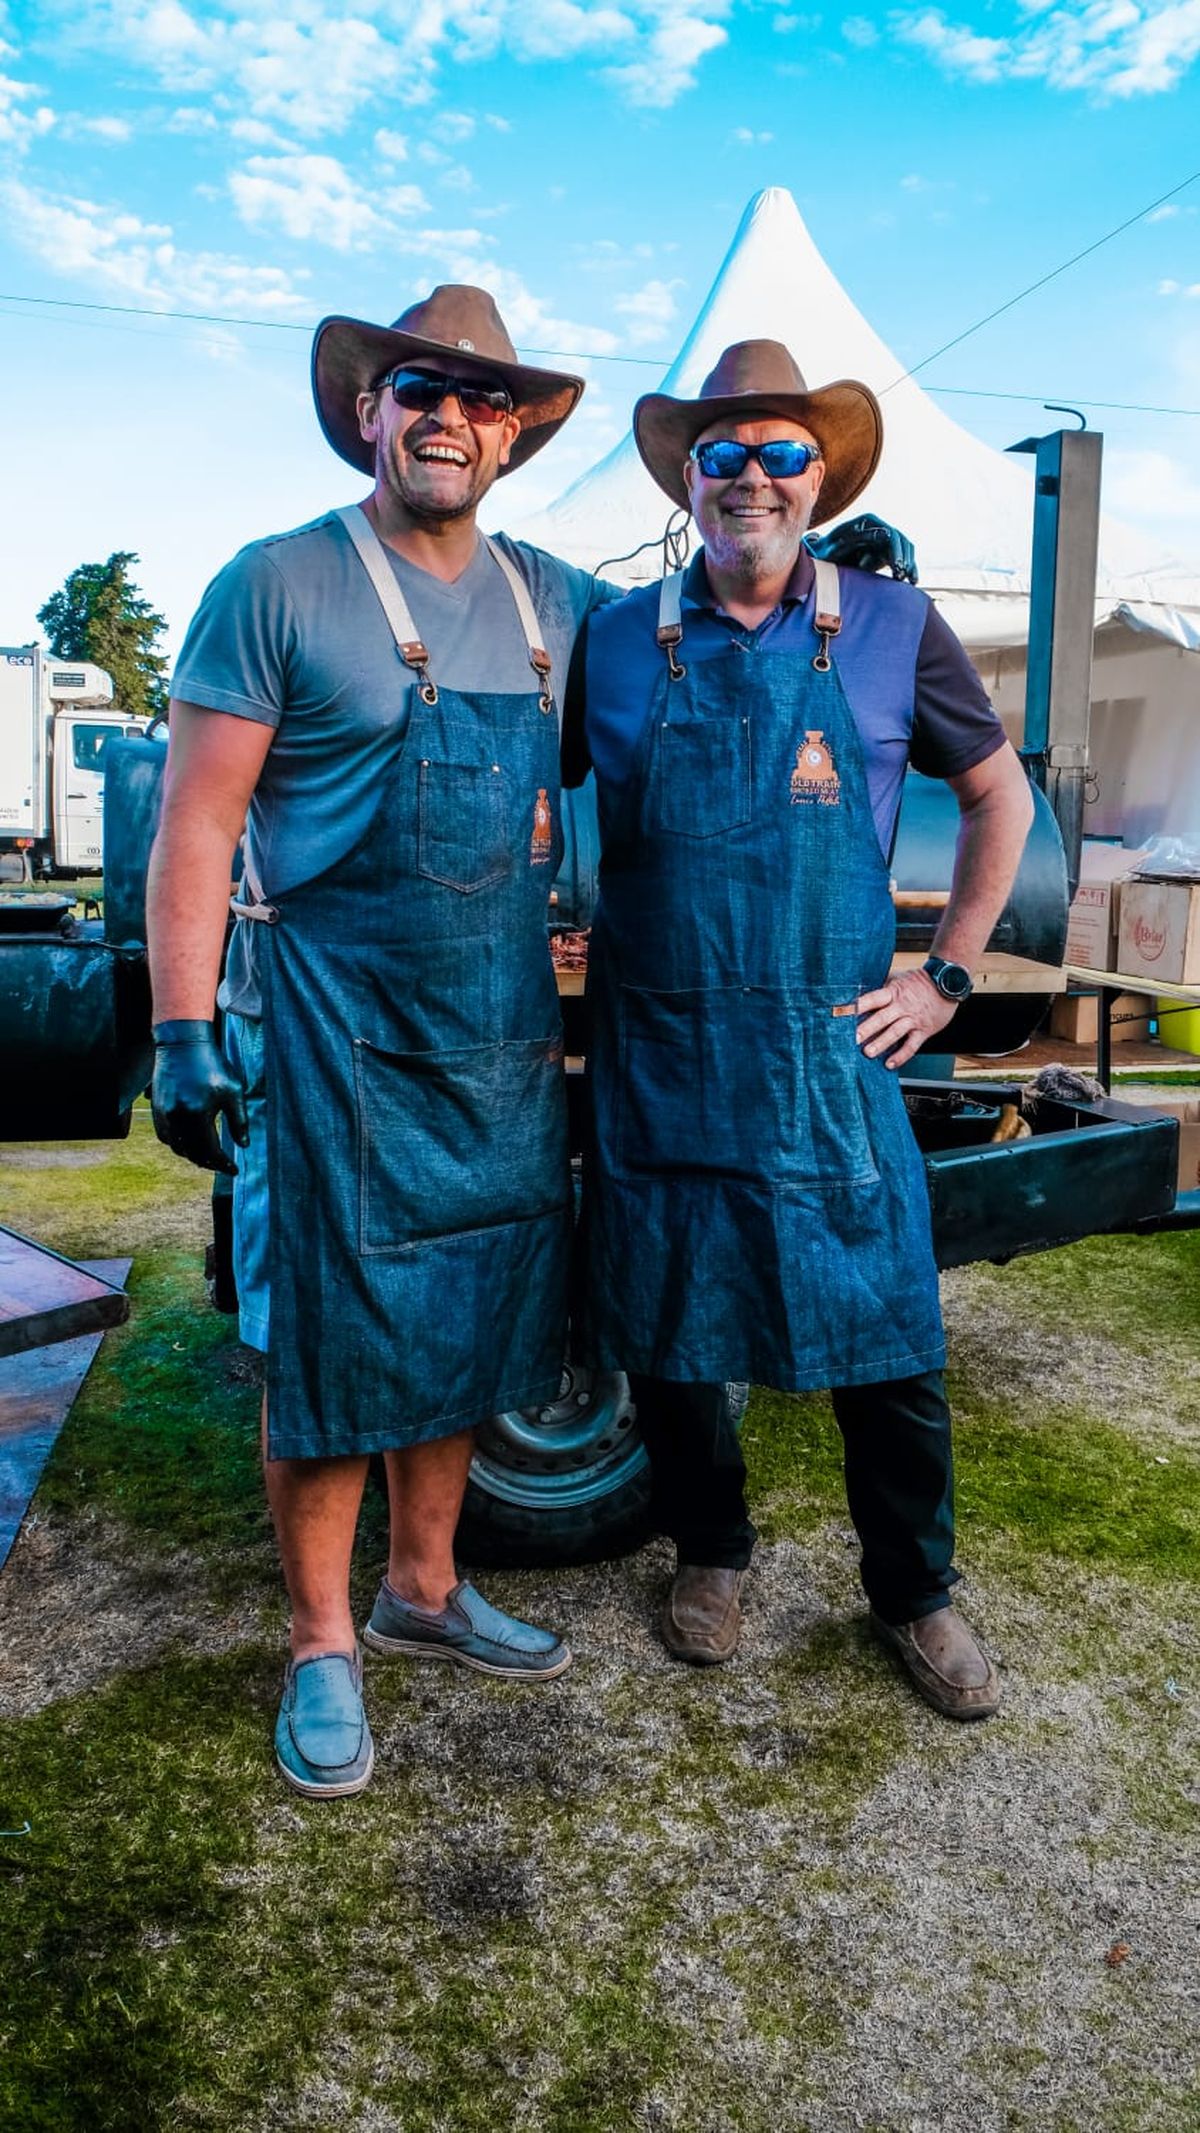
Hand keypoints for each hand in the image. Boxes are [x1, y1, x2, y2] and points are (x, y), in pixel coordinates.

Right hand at [151, 1020, 248, 1173]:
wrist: (182, 1043)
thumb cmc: (211, 1064)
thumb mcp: (232, 1091)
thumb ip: (239, 1121)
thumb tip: (243, 1146)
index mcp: (197, 1114)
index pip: (209, 1151)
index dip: (222, 1164)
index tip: (234, 1170)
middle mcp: (176, 1118)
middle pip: (192, 1154)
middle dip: (209, 1163)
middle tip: (222, 1165)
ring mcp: (163, 1114)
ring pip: (177, 1148)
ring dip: (193, 1155)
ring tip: (209, 1156)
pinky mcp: (157, 1109)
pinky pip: (166, 1137)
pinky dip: (178, 1144)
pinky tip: (190, 1141)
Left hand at [808, 514, 918, 584]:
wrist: (822, 558)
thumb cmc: (827, 550)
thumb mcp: (840, 544)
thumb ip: (861, 538)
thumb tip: (886, 534)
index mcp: (868, 521)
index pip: (890, 534)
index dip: (896, 551)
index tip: (897, 567)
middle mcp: (878, 527)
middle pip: (901, 541)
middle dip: (904, 559)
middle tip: (901, 576)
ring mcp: (882, 539)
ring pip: (904, 549)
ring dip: (909, 564)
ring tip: (908, 580)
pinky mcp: (884, 552)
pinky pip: (901, 558)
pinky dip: (908, 568)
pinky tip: (911, 580)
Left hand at [845, 970, 956, 1069]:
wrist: (949, 983)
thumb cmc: (921, 982)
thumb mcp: (899, 979)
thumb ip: (882, 987)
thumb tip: (860, 989)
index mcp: (894, 992)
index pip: (872, 999)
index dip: (858, 1006)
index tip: (843, 1013)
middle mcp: (902, 1006)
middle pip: (881, 1018)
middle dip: (866, 1029)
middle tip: (851, 1039)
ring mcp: (913, 1019)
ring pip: (895, 1032)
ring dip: (881, 1043)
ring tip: (867, 1052)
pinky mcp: (924, 1030)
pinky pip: (911, 1045)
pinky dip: (901, 1055)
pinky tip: (890, 1064)